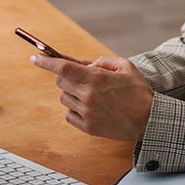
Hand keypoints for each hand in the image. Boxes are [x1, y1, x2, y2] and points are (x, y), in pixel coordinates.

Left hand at [30, 54, 153, 140]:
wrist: (149, 119)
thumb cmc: (138, 91)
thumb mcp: (124, 66)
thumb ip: (102, 61)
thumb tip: (84, 64)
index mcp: (96, 78)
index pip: (62, 67)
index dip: (45, 61)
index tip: (34, 57)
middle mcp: (88, 95)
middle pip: (60, 81)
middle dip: (66, 76)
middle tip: (80, 77)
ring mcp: (87, 113)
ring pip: (63, 97)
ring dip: (71, 93)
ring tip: (90, 95)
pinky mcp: (87, 127)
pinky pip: (69, 114)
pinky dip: (75, 109)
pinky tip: (90, 107)